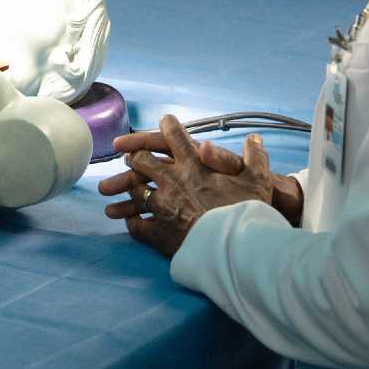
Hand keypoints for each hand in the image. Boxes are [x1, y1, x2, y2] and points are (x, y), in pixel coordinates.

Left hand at [96, 116, 285, 257]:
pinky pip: (137, 225)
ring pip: (135, 190)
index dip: (169, 126)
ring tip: (112, 190)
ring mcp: (162, 206)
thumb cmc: (246, 211)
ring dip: (126, 188)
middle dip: (135, 156)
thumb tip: (255, 139)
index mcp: (194, 165)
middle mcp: (172, 181)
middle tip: (130, 156)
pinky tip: (130, 221)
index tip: (165, 120)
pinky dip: (133, 222)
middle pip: (143, 160)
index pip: (176, 137)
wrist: (235, 247)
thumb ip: (254, 157)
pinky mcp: (157, 232)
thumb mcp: (257, 180)